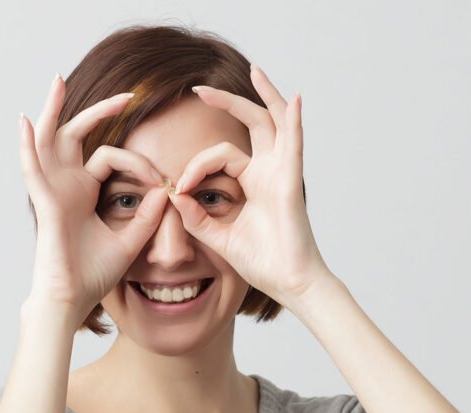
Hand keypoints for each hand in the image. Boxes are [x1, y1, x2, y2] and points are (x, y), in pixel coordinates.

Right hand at [19, 74, 169, 320]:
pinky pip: (33, 169)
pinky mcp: (45, 203)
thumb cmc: (94, 276)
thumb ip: (147, 217)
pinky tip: (25, 121)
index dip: (138, 162)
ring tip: (57, 81)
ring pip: (49, 140)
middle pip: (75, 136)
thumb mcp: (129, 241)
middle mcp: (67, 185)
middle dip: (98, 111)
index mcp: (85, 192)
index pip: (110, 157)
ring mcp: (52, 191)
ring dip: (53, 110)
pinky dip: (27, 145)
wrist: (72, 300)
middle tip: (127, 95)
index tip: (161, 181)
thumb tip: (164, 190)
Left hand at [167, 65, 331, 306]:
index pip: (220, 157)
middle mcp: (268, 172)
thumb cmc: (261, 263)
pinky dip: (295, 120)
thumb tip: (175, 194)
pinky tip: (295, 100)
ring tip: (255, 71)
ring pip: (274, 123)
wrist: (287, 282)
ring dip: (265, 95)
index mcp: (252, 183)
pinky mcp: (290, 181)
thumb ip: (196, 217)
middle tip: (199, 88)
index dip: (195, 167)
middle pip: (251, 125)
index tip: (179, 188)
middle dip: (227, 103)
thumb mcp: (218, 236)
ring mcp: (281, 173)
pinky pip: (294, 144)